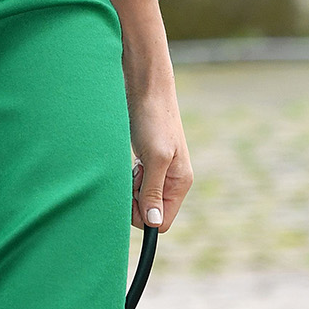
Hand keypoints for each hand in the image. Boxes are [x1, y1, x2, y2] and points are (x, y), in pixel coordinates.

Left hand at [112, 0, 192, 233]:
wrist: (145, 85)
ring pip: (140, 197)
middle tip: (131, 174)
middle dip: (134, 200)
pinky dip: (128, 176)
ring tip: (131, 163)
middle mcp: (171, 179)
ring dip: (130, 187)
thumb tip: (153, 223)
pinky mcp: (146, 158)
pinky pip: (135, 182)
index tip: (133, 193)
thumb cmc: (153, 118)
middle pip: (148, 212)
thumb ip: (154, 191)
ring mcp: (159, 169)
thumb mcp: (155, 157)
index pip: (161, 221)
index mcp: (181, 182)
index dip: (143, 214)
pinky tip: (128, 159)